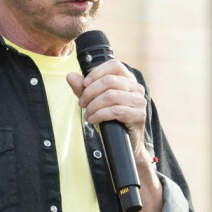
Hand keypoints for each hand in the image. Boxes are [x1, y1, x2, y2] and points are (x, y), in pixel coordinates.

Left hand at [67, 60, 162, 211]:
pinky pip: (115, 110)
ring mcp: (140, 102)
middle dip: (90, 92)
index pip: (115, 65)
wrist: (123, 146)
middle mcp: (137, 88)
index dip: (97, 72)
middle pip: (110, 81)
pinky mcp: (139, 116)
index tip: (84, 84)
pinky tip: (93, 120)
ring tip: (87, 114)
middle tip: (81, 104)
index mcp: (128, 80)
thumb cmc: (111, 121)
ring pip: (111, 96)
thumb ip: (83, 89)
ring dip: (94, 106)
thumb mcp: (94, 102)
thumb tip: (71, 76)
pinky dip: (99, 115)